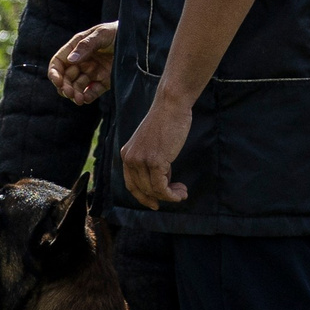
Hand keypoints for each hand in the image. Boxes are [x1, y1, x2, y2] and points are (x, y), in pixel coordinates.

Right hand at [49, 22, 117, 104]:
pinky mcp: (104, 81)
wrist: (138, 39)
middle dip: (65, 87)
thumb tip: (70, 60)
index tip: (57, 81)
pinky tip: (86, 99)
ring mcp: (93, 72)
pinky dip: (87, 97)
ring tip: (79, 100)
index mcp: (77, 48)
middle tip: (70, 93)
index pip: (59, 62)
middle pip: (66, 78)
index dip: (54, 73)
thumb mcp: (102, 34)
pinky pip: (92, 92)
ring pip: (77, 87)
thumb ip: (86, 45)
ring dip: (75, 94)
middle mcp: (82, 61)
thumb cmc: (118, 31)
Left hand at [120, 93, 192, 209]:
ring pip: (153, 191)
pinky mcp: (155, 162)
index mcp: (126, 154)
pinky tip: (182, 192)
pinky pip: (161, 188)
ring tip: (183, 192)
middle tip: (177, 195)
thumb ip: (152, 161)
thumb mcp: (153, 144)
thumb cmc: (166, 122)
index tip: (155, 204)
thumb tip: (161, 181)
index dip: (143, 197)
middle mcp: (130, 159)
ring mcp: (141, 161)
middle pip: (143, 189)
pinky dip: (172, 195)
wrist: (171, 106)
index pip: (131, 184)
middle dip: (160, 197)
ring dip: (170, 196)